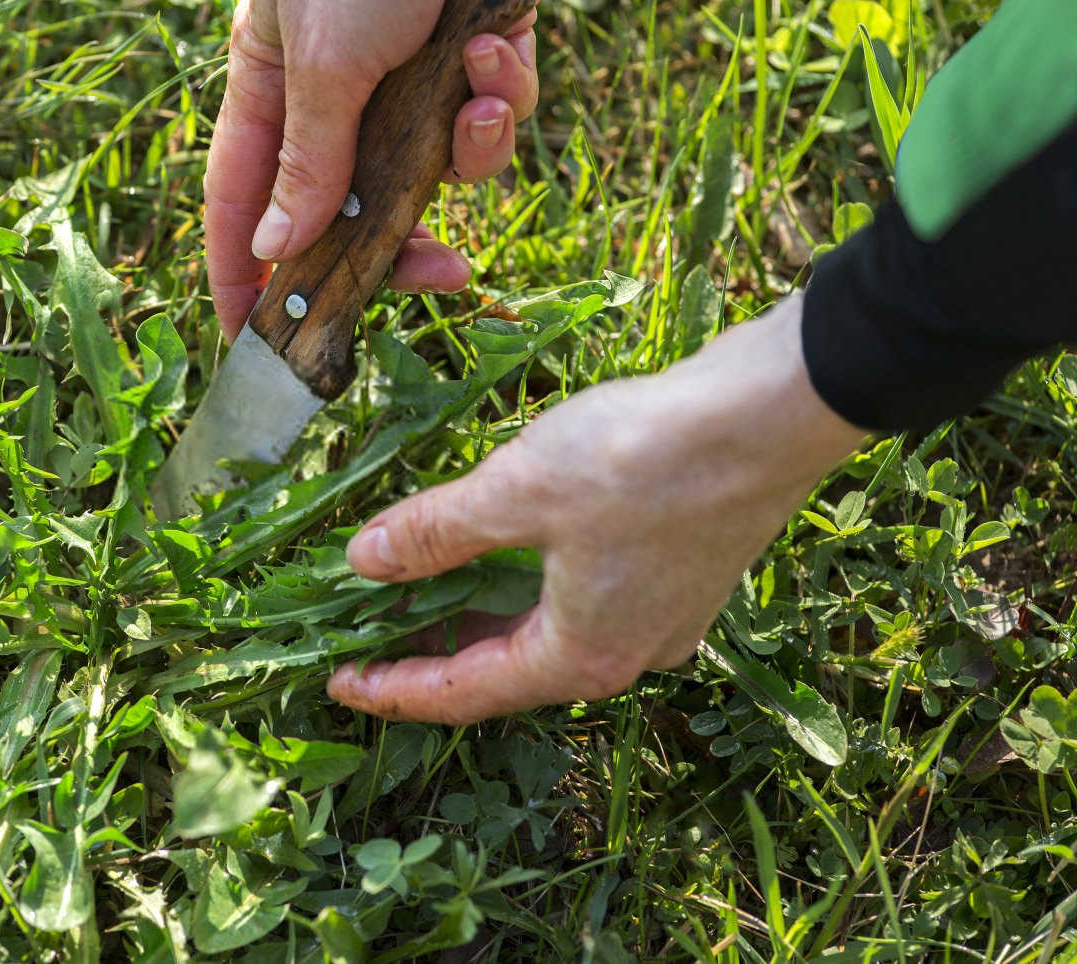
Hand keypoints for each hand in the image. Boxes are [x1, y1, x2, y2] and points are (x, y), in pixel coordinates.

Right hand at [203, 0, 560, 339]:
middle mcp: (337, 92)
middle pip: (354, 209)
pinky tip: (500, 43)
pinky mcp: (477, 53)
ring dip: (468, 148)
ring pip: (437, 170)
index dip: (244, 277)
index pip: (243, 204)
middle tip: (435, 274)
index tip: (254, 345)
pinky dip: (504, 92)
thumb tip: (276, 252)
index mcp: (271, 86)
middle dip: (400, 239)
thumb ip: (311, 161)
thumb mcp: (329, 58)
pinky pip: (492, 115)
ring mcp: (410, 76)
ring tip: (476, 98)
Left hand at [327, 297, 868, 723]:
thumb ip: (434, 533)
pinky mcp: (677, 571)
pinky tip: (493, 543)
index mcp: (579, 658)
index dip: (392, 688)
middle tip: (362, 629)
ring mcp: (659, 616)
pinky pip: (577, 595)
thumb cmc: (641, 459)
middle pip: (502, 667)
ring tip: (413, 585)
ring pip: (542, 628)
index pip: (461, 694)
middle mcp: (623, 653)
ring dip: (476, 608)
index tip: (337, 680)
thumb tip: (363, 561)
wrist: (769, 413)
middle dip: (429, 647)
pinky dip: (522, 580)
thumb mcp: (514, 494)